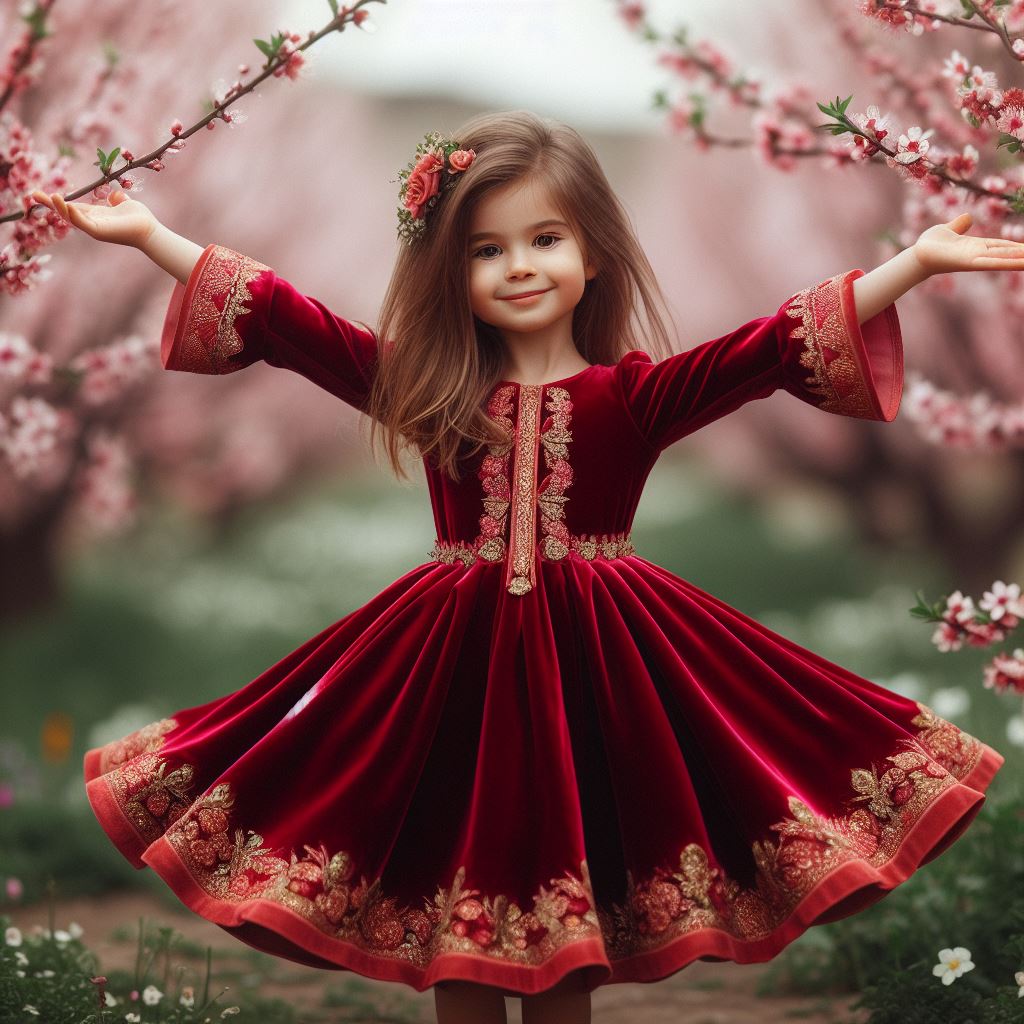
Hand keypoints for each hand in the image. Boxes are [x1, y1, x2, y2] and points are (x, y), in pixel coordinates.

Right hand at [28, 189, 158, 248]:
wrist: (150, 231)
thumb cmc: (140, 219)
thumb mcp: (125, 204)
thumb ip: (117, 199)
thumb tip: (114, 195)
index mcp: (96, 216)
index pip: (72, 207)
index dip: (58, 201)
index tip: (42, 193)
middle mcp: (92, 222)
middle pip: (66, 212)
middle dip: (50, 204)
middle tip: (32, 195)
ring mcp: (94, 228)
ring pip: (71, 217)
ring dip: (59, 207)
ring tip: (47, 196)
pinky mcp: (100, 231)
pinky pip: (82, 222)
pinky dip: (73, 213)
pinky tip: (65, 205)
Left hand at [912, 211, 1023, 276]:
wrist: (917, 254)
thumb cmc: (930, 244)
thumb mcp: (948, 230)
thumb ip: (959, 225)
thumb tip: (968, 218)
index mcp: (977, 246)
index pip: (1002, 246)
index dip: (1016, 247)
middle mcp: (979, 254)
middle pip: (1006, 253)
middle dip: (1022, 255)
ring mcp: (975, 259)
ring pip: (1003, 259)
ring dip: (1020, 260)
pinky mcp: (969, 263)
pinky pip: (992, 262)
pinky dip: (1007, 262)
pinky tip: (1021, 263)